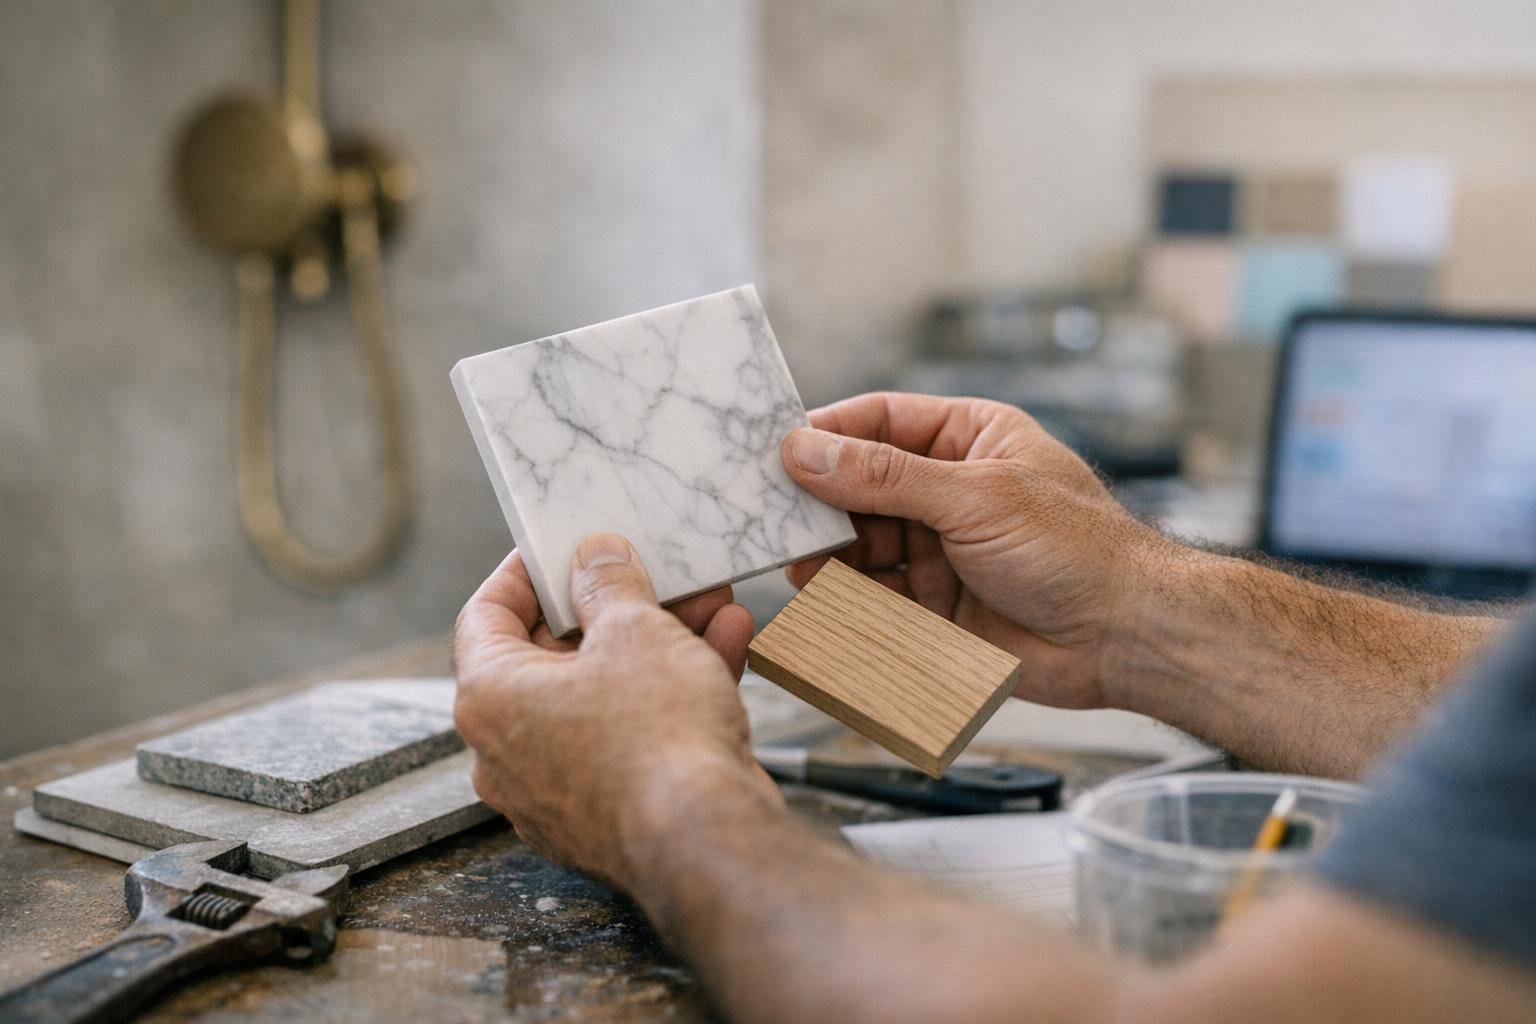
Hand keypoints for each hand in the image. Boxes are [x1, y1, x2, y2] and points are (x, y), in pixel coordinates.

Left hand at [452, 534, 780, 886]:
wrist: (705, 840)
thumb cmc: (656, 736)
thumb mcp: (635, 629)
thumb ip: (610, 584)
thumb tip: (595, 557)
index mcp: (489, 698)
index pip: (485, 615)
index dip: (525, 572)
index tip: (560, 546)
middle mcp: (508, 750)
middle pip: (554, 655)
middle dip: (615, 607)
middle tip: (653, 572)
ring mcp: (557, 788)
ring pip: (603, 694)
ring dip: (658, 644)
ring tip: (708, 605)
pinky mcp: (607, 811)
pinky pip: (631, 735)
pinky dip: (671, 693)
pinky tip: (725, 647)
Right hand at [781, 392, 1172, 708]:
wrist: (1125, 638)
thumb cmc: (1078, 550)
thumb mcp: (974, 497)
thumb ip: (885, 477)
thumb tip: (806, 450)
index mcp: (969, 440)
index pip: (879, 421)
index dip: (827, 433)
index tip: (777, 450)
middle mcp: (950, 491)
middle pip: (860, 487)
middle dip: (821, 504)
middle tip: (776, 517)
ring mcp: (941, 550)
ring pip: (860, 545)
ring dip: (830, 556)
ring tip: (802, 565)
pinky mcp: (935, 608)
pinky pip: (875, 597)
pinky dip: (849, 600)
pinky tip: (829, 602)